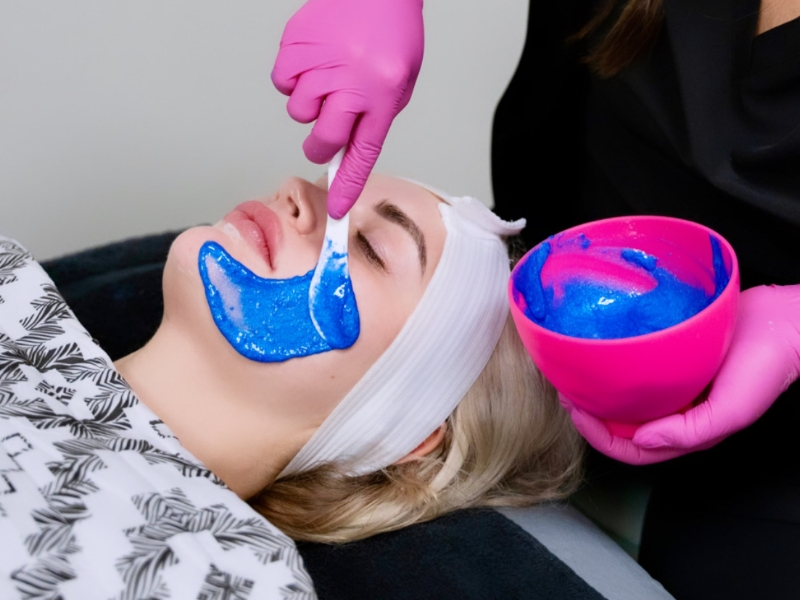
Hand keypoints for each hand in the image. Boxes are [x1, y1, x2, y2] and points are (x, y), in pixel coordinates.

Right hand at [272, 0, 423, 217]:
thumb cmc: (391, 33)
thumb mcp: (399, 82)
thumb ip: (373, 116)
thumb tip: (345, 150)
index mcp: (382, 95)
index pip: (362, 154)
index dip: (347, 186)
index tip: (337, 211)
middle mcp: (351, 83)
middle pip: (322, 139)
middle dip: (320, 143)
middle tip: (326, 128)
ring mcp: (322, 63)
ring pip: (299, 112)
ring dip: (309, 102)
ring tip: (326, 75)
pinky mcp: (297, 44)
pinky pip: (282, 81)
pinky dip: (292, 77)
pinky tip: (311, 60)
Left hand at [560, 285, 799, 464]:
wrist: (784, 321)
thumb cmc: (765, 368)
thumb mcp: (733, 410)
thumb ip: (690, 432)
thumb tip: (644, 440)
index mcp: (685, 431)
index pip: (630, 449)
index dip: (598, 438)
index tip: (575, 412)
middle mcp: (673, 411)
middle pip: (620, 425)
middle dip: (588, 416)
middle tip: (565, 392)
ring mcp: (671, 384)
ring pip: (624, 399)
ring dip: (597, 393)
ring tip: (574, 375)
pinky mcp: (671, 358)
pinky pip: (635, 370)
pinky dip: (614, 369)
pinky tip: (600, 355)